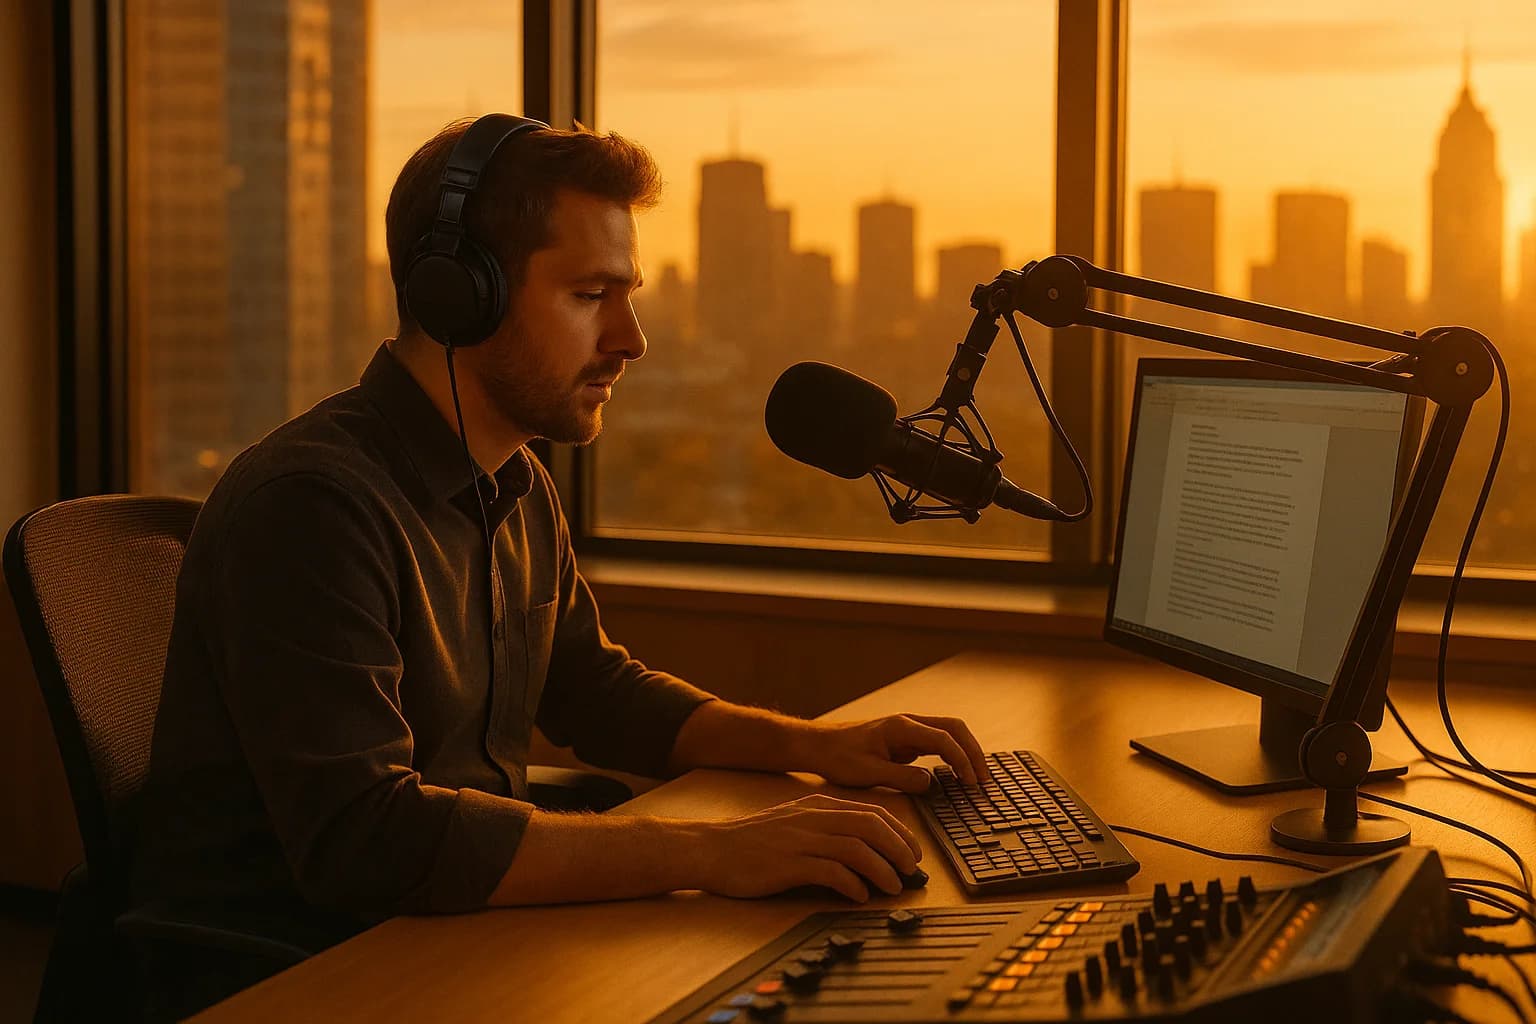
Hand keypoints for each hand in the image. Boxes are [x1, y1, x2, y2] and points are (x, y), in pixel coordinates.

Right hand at [687, 794, 921, 901]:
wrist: (711, 849)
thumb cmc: (752, 842)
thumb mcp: (794, 823)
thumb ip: (826, 830)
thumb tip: (863, 848)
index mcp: (818, 807)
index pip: (871, 812)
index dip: (899, 832)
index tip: (913, 851)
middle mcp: (814, 818)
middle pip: (871, 826)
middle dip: (899, 848)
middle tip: (911, 870)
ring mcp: (802, 840)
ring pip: (857, 848)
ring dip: (882, 869)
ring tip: (893, 887)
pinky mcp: (790, 864)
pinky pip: (832, 872)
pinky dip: (853, 884)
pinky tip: (859, 896)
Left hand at [795, 714, 988, 791]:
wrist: (818, 746)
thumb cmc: (838, 757)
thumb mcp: (868, 773)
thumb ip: (902, 778)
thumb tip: (932, 783)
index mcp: (901, 727)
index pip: (944, 739)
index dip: (962, 760)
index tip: (971, 782)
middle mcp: (909, 723)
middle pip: (954, 729)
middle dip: (973, 752)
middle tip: (985, 780)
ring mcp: (908, 730)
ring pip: (949, 733)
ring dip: (966, 752)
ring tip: (977, 778)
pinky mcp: (906, 740)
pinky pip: (938, 744)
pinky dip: (953, 756)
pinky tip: (958, 775)